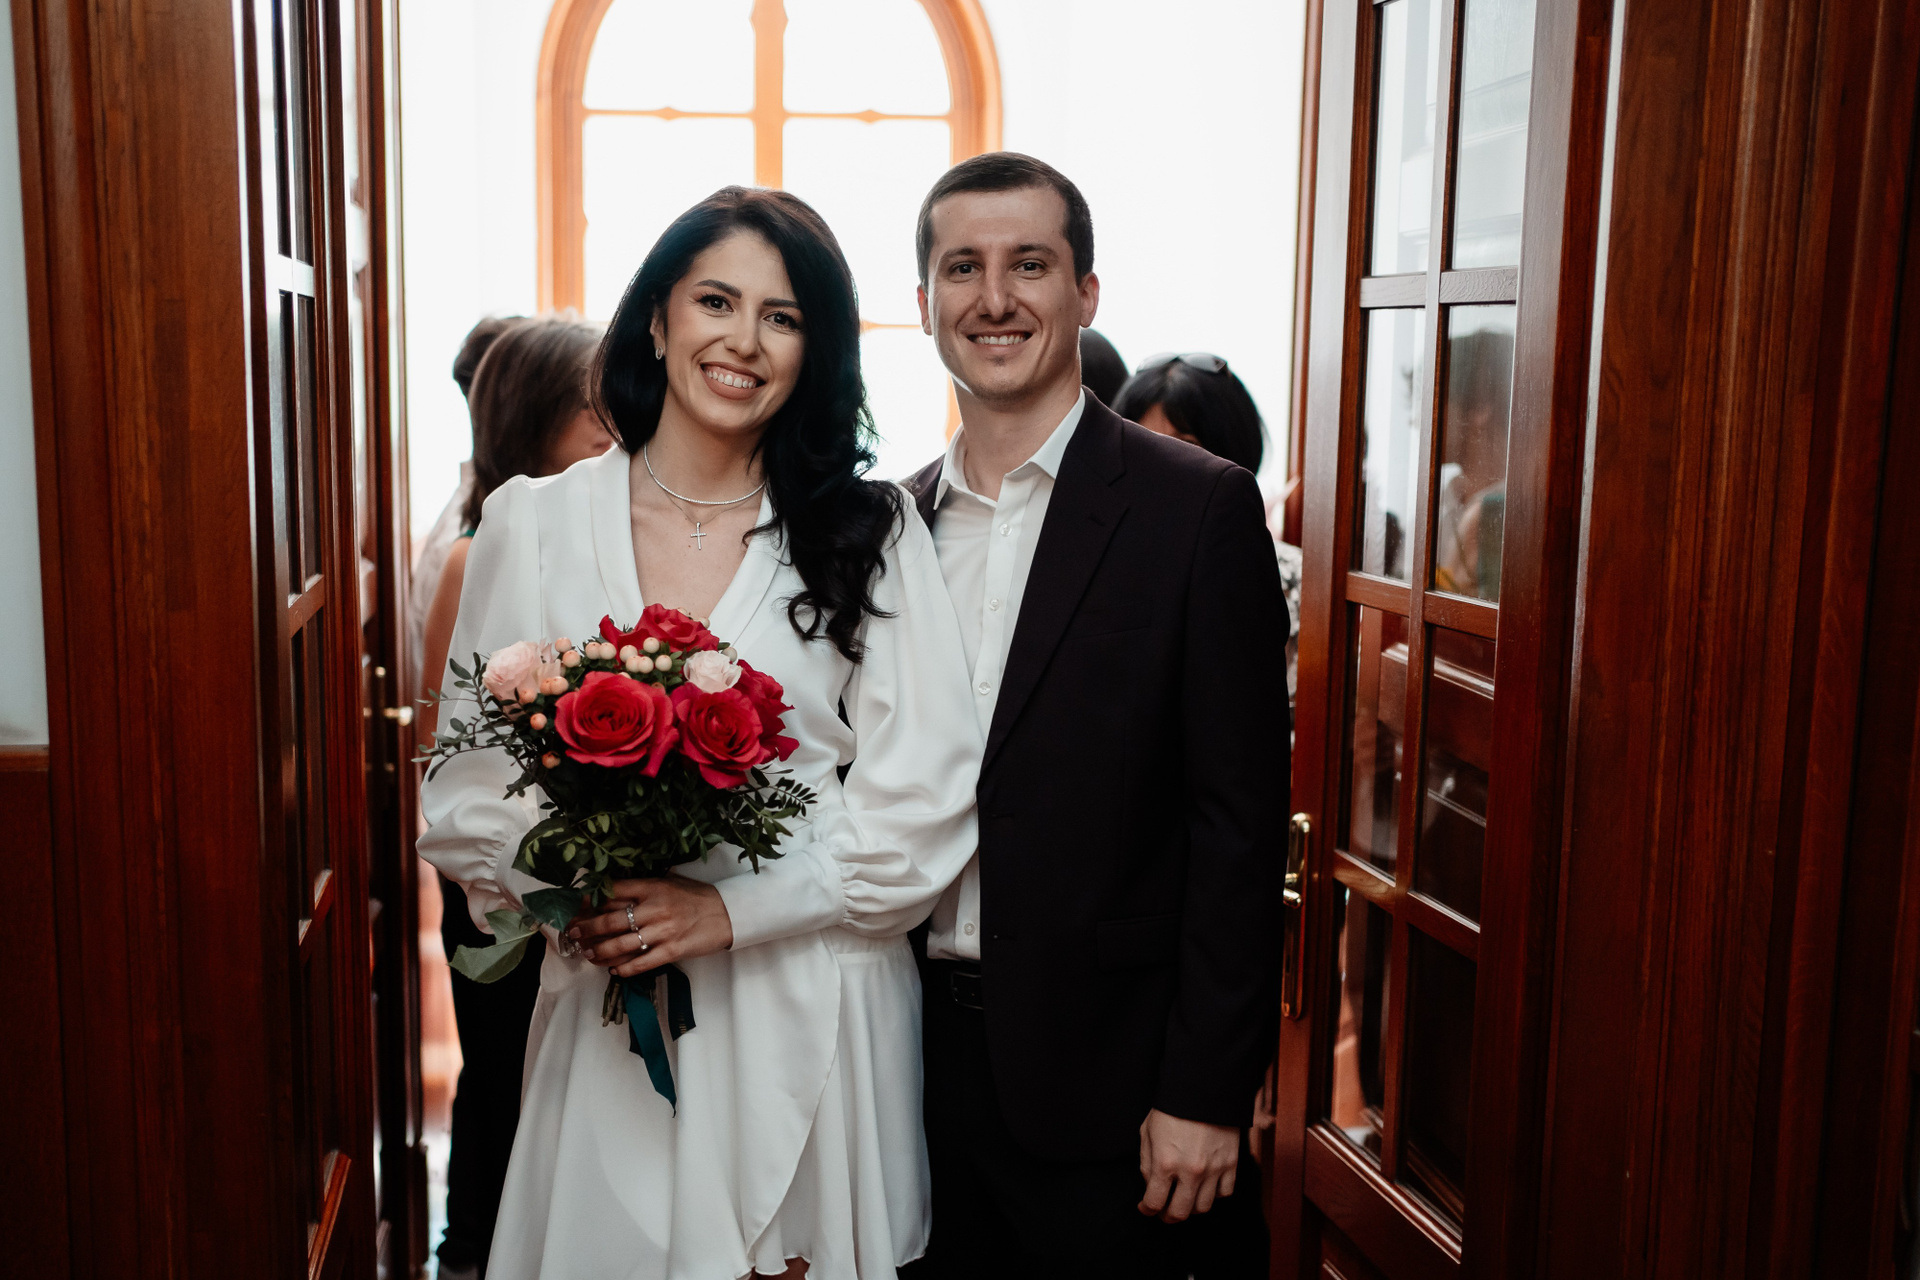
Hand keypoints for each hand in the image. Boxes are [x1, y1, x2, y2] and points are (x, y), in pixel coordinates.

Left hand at [567, 876, 733, 977]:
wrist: (727, 913)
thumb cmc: (696, 896)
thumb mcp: (669, 882)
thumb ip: (643, 887)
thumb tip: (611, 892)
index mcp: (653, 886)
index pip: (613, 891)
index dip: (591, 900)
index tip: (578, 907)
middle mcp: (655, 908)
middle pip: (611, 920)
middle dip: (587, 928)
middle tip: (572, 934)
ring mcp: (663, 931)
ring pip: (622, 944)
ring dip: (600, 951)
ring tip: (588, 954)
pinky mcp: (672, 951)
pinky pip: (642, 962)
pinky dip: (624, 969)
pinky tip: (614, 970)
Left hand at [1138, 1109, 1240, 1222]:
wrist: (1204, 1088)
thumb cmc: (1172, 1108)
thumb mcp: (1147, 1131)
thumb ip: (1147, 1163)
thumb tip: (1150, 1186)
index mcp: (1165, 1163)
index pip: (1154, 1202)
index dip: (1147, 1210)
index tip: (1145, 1208)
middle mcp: (1190, 1172)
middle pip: (1179, 1213)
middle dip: (1168, 1216)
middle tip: (1164, 1211)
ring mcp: (1213, 1170)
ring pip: (1203, 1208)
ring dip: (1191, 1207)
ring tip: (1184, 1198)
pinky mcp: (1231, 1164)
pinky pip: (1224, 1193)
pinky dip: (1214, 1195)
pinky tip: (1205, 1187)